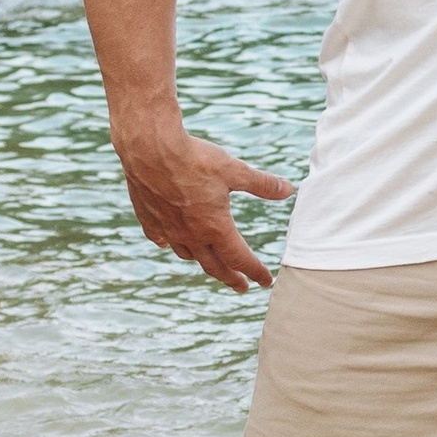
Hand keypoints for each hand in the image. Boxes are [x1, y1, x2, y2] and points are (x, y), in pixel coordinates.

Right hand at [113, 114, 293, 290]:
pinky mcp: (148, 219)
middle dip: (231, 278)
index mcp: (215, 227)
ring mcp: (168, 229)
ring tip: (210, 263)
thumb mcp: (235, 170)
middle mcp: (191, 235)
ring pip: (187, 254)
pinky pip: (161, 239)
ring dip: (202, 262)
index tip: (265, 281)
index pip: (240, 258)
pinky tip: (169, 243)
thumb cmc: (195, 159)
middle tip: (241, 287)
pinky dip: (169, 244)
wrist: (150, 149)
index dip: (255, 271)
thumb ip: (262, 184)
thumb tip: (288, 189)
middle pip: (214, 265)